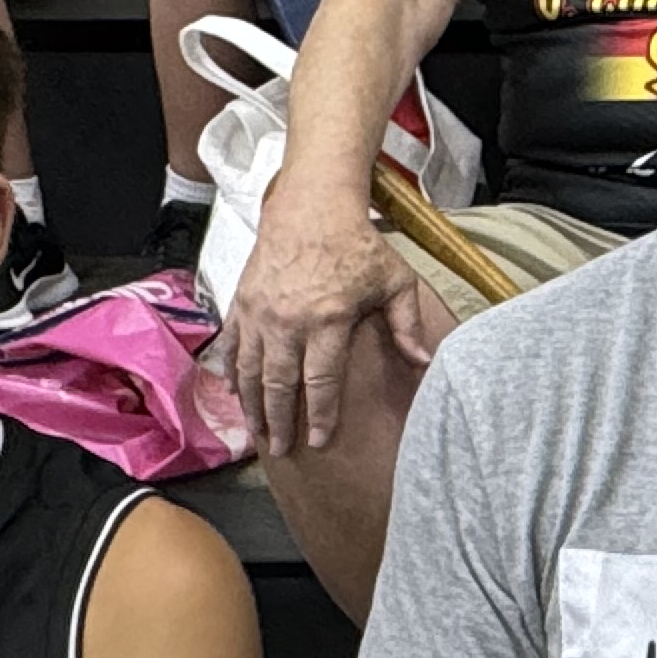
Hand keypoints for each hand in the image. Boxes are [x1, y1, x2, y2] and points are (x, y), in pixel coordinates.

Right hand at [225, 188, 443, 451]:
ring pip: (249, 370)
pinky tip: (236, 395)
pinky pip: (233, 346)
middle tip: (280, 451)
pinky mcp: (242, 302)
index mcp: (328, 318)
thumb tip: (424, 362)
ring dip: (252, 406)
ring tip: (258, 435)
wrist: (312, 206)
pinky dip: (232, 374)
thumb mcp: (395, 281)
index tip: (317, 442)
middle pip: (279, 384)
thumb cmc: (358, 245)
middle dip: (279, 422)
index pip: (320, 381)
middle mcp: (288, 320)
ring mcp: (260, 312)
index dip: (318, 416)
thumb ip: (407, 325)